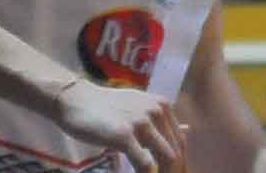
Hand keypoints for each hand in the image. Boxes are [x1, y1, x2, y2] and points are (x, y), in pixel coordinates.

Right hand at [52, 80, 184, 172]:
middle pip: (176, 152)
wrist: (76, 100)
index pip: (180, 142)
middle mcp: (157, 111)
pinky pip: (145, 164)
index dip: (179, 164)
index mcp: (163, 106)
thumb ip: (162, 120)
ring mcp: (142, 122)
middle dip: (173, 171)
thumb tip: (189, 129)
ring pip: (167, 159)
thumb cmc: (107, 107)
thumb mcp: (140, 108)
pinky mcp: (125, 135)